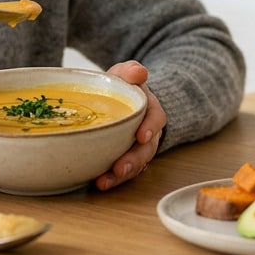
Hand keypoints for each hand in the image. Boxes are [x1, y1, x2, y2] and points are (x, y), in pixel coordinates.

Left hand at [95, 60, 165, 190]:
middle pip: (147, 149)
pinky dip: (112, 179)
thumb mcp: (125, 74)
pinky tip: (97, 182)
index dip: (151, 127)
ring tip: (104, 182)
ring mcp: (137, 148)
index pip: (156, 118)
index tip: (141, 136)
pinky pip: (123, 172)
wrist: (119, 100)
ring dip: (121, 175)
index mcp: (150, 111)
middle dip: (134, 160)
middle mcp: (148, 133)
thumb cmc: (122, 88)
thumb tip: (139, 72)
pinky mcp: (125, 159)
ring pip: (136, 164)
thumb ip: (130, 71)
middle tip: (120, 168)